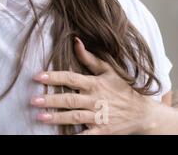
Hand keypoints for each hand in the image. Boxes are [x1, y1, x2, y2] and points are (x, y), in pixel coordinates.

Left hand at [31, 38, 156, 134]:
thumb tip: (75, 41)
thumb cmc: (123, 89)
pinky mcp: (103, 131)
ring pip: (75, 117)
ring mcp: (99, 116)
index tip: (37, 76)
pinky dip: (74, 137)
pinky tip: (59, 137)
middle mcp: (95, 100)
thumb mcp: (109, 71)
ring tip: (40, 117)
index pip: (70, 78)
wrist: (143, 113)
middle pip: (70, 99)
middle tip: (33, 100)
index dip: (54, 77)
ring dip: (57, 117)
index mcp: (94, 84)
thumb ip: (90, 58)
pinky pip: (86, 135)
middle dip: (51, 100)